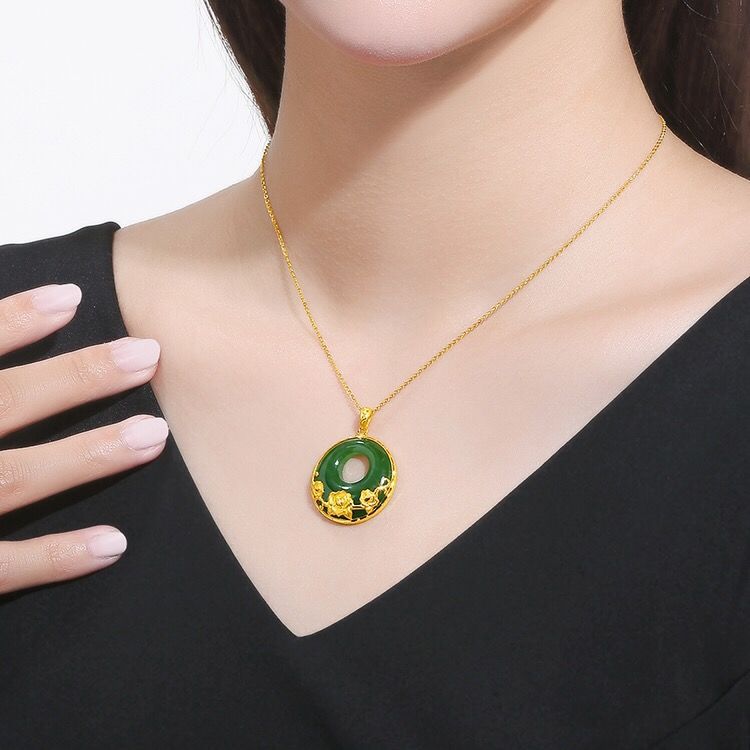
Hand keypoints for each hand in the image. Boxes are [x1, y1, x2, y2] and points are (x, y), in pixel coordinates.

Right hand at [0, 282, 167, 593]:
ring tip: (153, 434)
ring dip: (86, 457)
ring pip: (12, 479)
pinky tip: (113, 542)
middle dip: (76, 379)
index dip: (9, 321)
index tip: (71, 296)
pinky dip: (54, 557)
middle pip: (1, 405)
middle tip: (147, 354)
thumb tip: (2, 331)